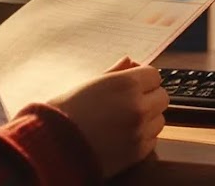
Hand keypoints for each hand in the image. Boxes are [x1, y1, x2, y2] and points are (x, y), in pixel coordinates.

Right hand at [49, 58, 168, 178]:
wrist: (51, 146)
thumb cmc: (64, 112)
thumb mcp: (88, 84)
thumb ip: (115, 72)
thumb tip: (130, 61)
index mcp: (126, 84)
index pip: (154, 75)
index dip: (143, 80)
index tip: (133, 85)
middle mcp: (138, 106)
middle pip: (162, 97)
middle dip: (149, 98)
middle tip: (130, 103)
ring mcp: (140, 131)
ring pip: (160, 119)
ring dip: (148, 118)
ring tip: (125, 121)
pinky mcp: (138, 152)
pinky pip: (153, 140)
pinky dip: (143, 137)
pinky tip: (123, 136)